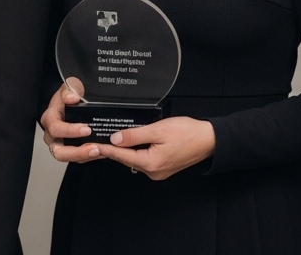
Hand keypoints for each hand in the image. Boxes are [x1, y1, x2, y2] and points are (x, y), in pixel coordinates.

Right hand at [39, 78, 103, 163]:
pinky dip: (90, 156)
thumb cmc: (70, 94)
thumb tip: (71, 98)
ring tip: (100, 151)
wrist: (73, 100)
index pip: (56, 128)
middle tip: (94, 148)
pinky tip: (103, 151)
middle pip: (59, 151)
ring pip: (69, 158)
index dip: (70, 131)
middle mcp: (52, 135)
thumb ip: (70, 89)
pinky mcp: (71, 149)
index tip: (87, 129)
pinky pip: (79, 158)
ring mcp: (61, 144)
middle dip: (77, 152)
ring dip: (85, 156)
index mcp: (50, 118)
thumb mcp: (71, 85)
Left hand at [96, 117, 215, 180]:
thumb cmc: (188, 133)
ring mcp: (158, 171)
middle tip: (99, 139)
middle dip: (114, 148)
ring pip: (135, 158)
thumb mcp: (158, 129)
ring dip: (126, 148)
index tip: (91, 146)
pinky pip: (144, 159)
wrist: (209, 140)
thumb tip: (116, 139)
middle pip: (127, 158)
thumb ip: (135, 135)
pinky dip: (137, 150)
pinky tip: (132, 141)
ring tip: (113, 138)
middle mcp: (153, 171)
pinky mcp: (162, 168)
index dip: (105, 149)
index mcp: (151, 163)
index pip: (121, 156)